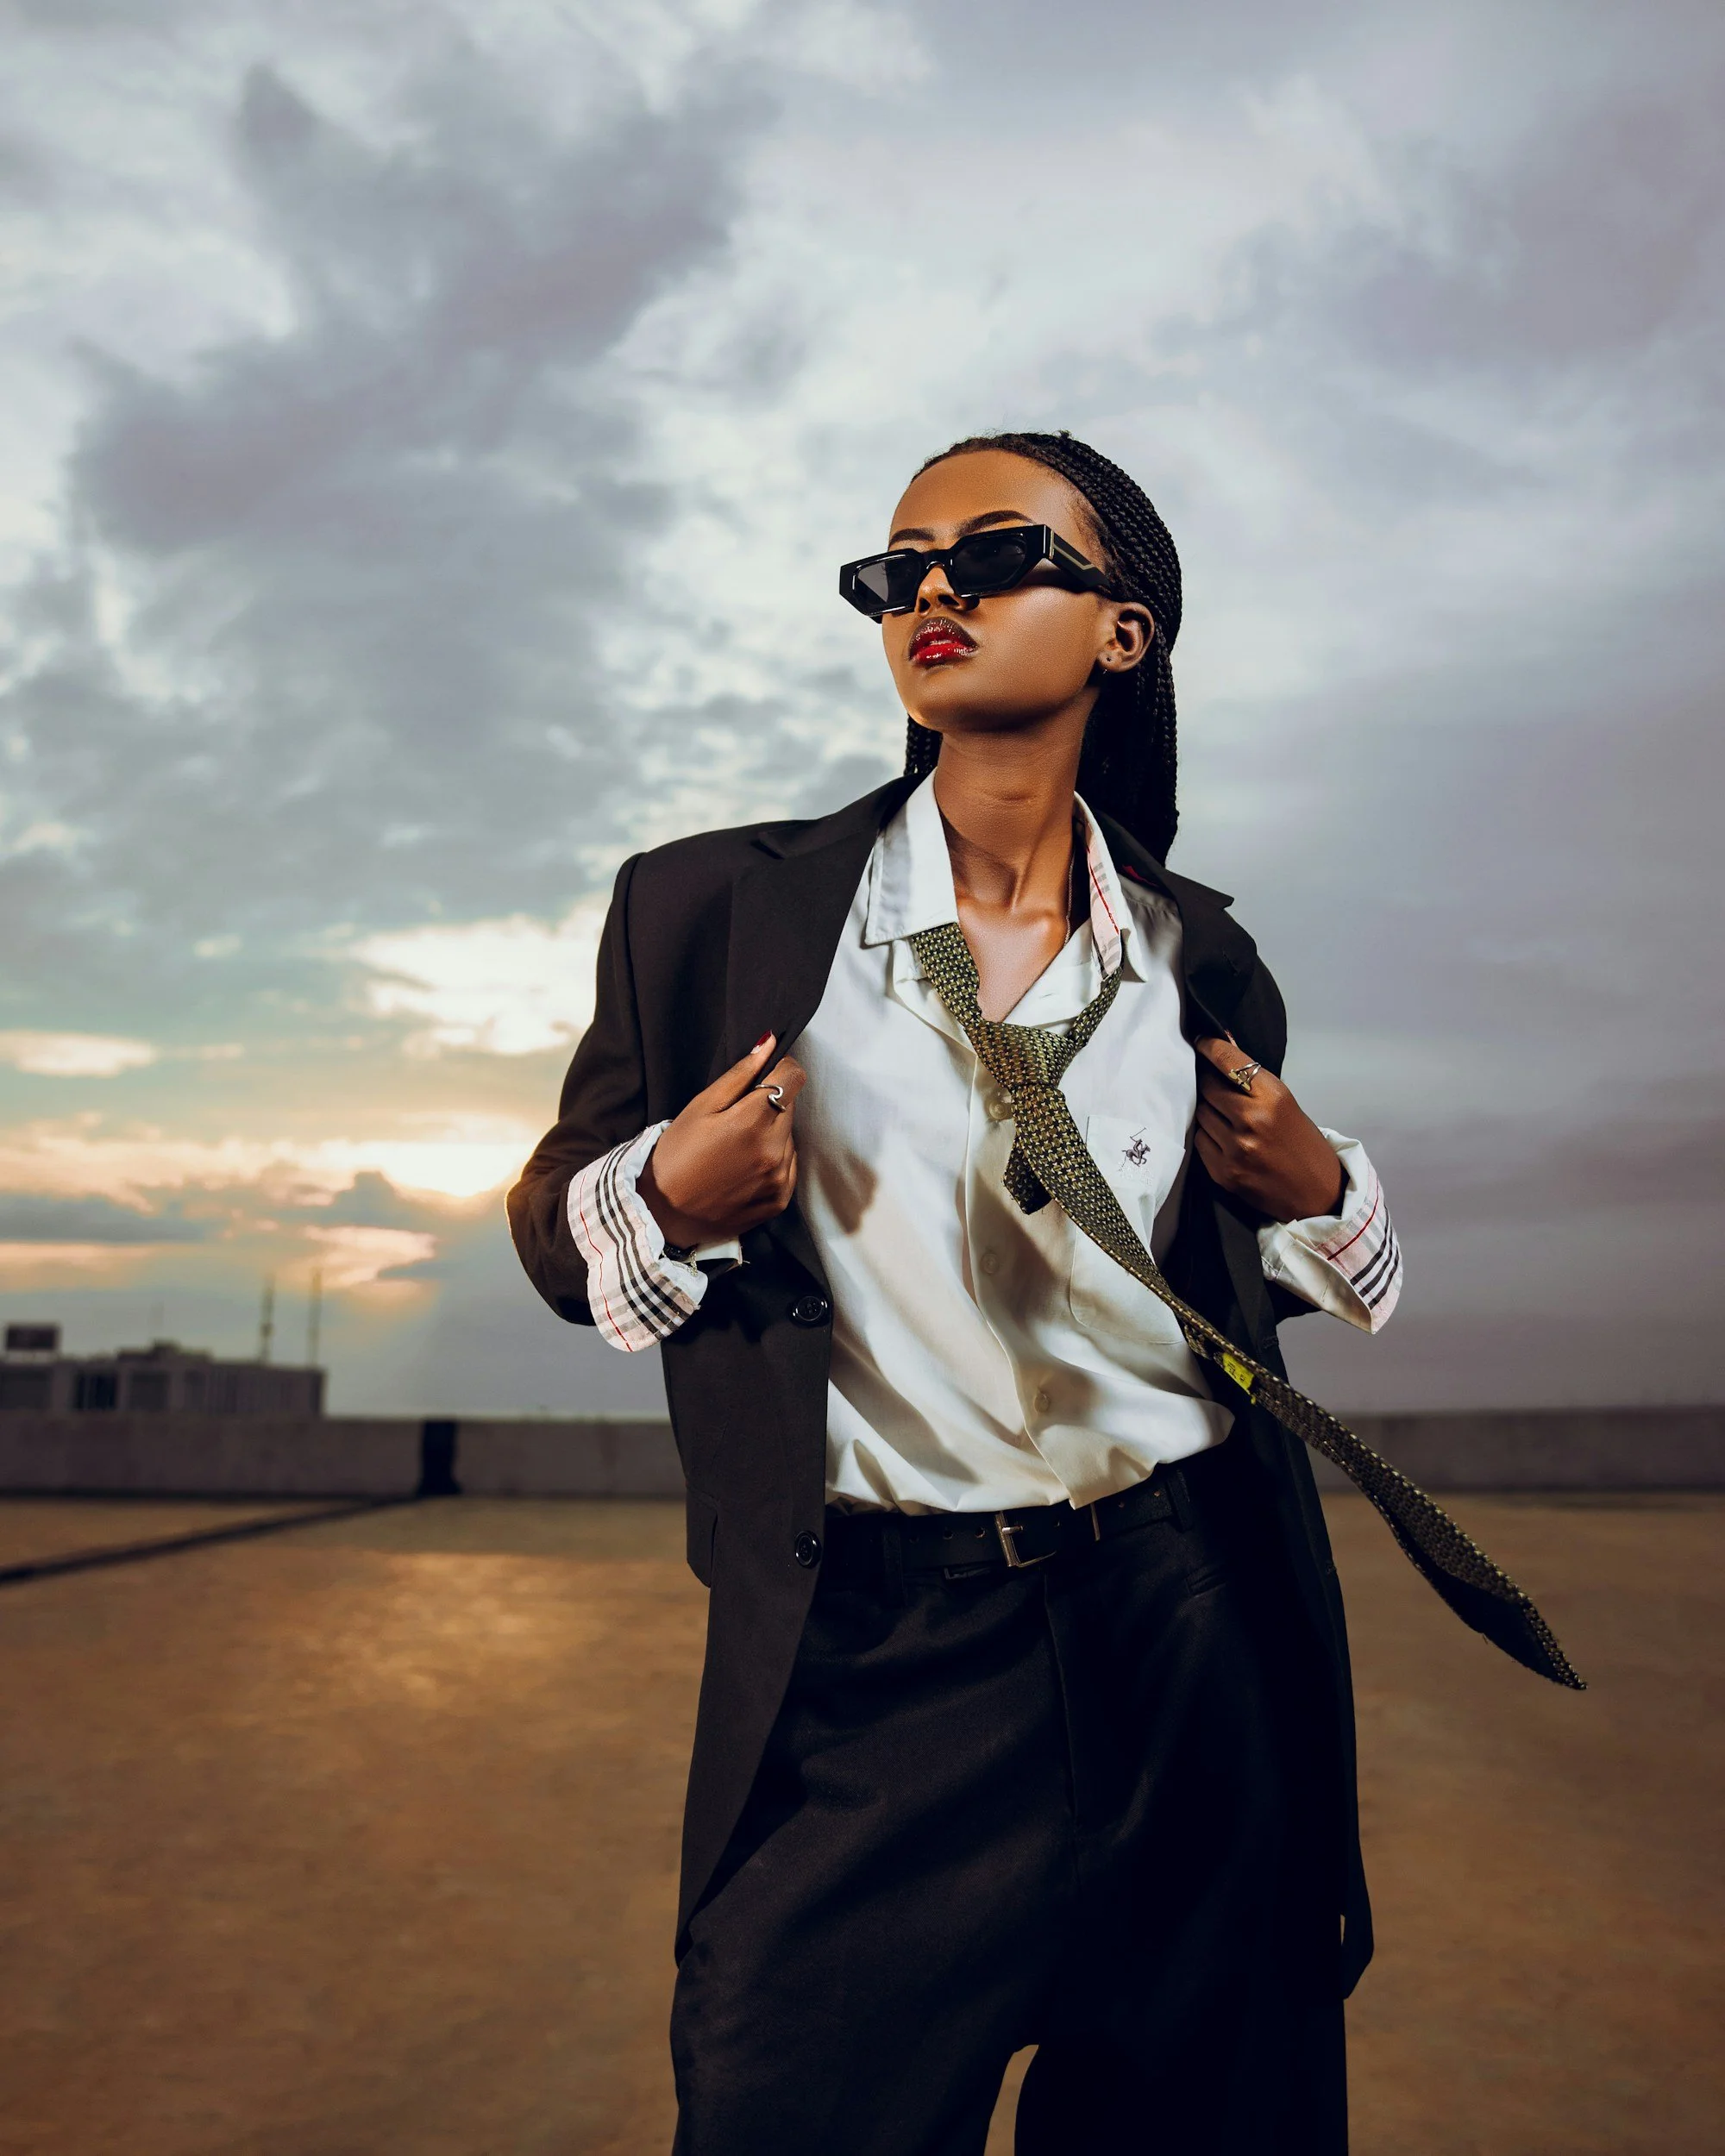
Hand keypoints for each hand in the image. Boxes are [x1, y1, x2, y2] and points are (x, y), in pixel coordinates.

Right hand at [638, 1033, 805, 1246]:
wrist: (664, 1214)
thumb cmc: (676, 1156)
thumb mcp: (700, 1108)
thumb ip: (739, 1075)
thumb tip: (769, 1044)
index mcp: (753, 1123)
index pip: (792, 1078)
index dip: (779, 1070)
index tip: (763, 1076)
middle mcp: (774, 1151)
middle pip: (790, 1107)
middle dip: (770, 1104)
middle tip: (736, 1118)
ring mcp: (780, 1179)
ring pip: (789, 1138)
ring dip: (771, 1134)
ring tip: (736, 1147)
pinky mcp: (780, 1200)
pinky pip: (788, 1166)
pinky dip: (773, 1161)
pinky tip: (743, 1168)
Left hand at [1192, 1036, 1346, 1223]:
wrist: (1317, 1194)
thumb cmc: (1303, 1143)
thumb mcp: (1285, 1104)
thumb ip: (1253, 1081)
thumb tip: (1223, 1046)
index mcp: (1273, 1098)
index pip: (1229, 1061)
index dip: (1210, 1047)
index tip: (1200, 1041)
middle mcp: (1251, 1121)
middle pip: (1207, 1087)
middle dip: (1207, 1081)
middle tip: (1211, 1082)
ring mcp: (1235, 1149)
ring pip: (1201, 1114)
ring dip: (1207, 1111)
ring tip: (1223, 1115)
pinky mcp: (1223, 1172)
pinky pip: (1200, 1141)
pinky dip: (1208, 1136)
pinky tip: (1223, 1138)